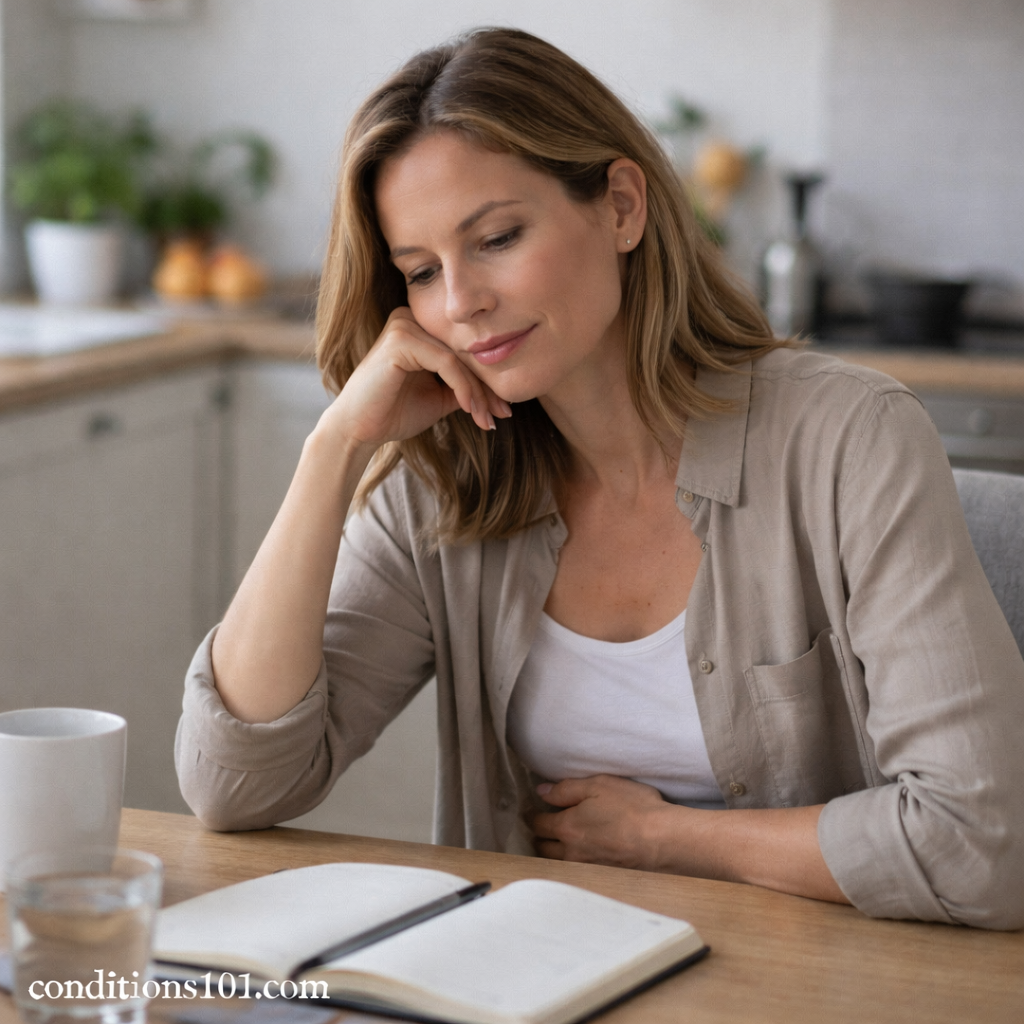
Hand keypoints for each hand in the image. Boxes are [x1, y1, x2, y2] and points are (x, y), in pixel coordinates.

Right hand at [321, 306, 510, 452]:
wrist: (358, 430)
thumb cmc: (393, 413)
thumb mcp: (439, 397)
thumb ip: (463, 386)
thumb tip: (499, 389)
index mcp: (418, 328)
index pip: (462, 352)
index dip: (486, 382)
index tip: (503, 409)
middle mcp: (411, 318)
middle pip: (463, 353)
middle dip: (486, 387)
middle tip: (503, 414)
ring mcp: (404, 325)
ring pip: (458, 359)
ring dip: (478, 392)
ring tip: (489, 418)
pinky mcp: (401, 339)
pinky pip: (446, 363)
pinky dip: (463, 388)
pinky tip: (470, 409)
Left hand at [529, 774, 677, 871]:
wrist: (663, 840)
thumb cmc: (632, 808)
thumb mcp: (598, 786)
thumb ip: (566, 789)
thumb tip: (542, 792)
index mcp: (567, 827)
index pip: (538, 824)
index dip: (531, 816)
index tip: (531, 812)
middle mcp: (572, 852)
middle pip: (543, 849)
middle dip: (539, 837)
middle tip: (540, 828)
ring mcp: (588, 868)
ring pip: (559, 863)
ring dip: (553, 854)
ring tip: (556, 844)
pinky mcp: (603, 877)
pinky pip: (578, 872)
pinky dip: (573, 864)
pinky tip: (582, 857)